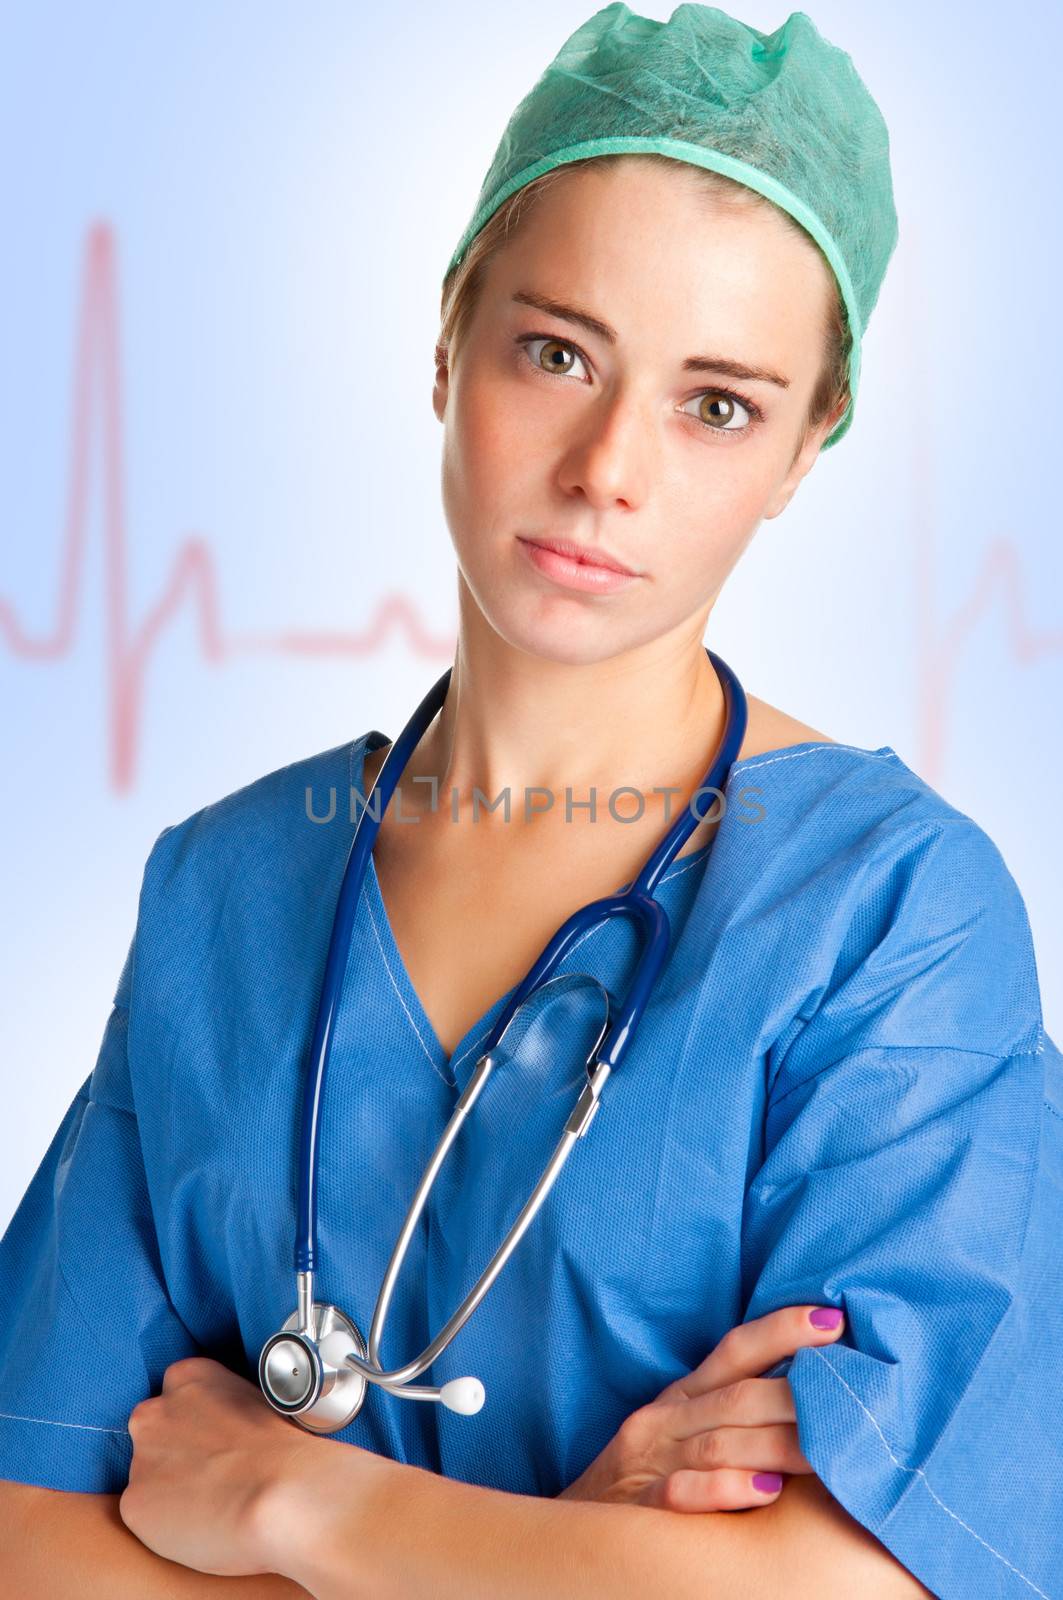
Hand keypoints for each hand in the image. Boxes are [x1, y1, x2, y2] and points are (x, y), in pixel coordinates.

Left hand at [118, 1356, 369, 1576]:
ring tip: (211, 1505)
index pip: (175, 1396)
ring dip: (169, 1489)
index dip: (195, 1424)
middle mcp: (155, 1412)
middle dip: (173, 1452)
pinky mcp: (134, 1505)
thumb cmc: (285, 1451)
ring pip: (148, 1477)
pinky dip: (165, 1526)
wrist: (285, 1492)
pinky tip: (201, 1525)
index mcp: (188, 1376)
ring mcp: (141, 1458)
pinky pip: (144, 1517)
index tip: (214, 1442)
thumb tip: (219, 1437)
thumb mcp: (254, 1403)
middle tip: (210, 1475)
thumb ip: (222, 1410)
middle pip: (153, 1432)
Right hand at [558, 1304, 844, 1511]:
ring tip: (827, 1452)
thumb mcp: (678, 1431)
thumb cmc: (640, 1475)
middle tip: (855, 1401)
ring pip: (721, 1442)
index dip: (782, 1331)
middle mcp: (666, 1418)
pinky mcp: (639, 1507)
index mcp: (680, 1395)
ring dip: (777, 1444)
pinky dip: (727, 1489)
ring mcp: (650, 1461)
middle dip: (798, 1398)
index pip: (734, 1351)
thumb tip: (809, 1397)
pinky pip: (684, 1492)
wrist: (572, 1525)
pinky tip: (766, 1491)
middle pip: (739, 1397)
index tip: (834, 1322)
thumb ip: (729, 1412)